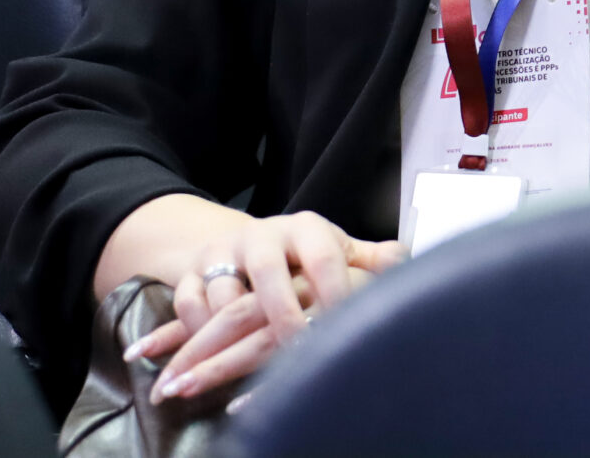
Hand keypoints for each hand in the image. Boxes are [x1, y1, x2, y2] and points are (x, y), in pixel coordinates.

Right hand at [125, 211, 403, 403]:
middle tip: (295, 351)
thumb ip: (370, 259)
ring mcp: (222, 254)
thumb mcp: (338, 250)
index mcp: (305, 230)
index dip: (333, 292)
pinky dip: (191, 331)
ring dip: (231, 329)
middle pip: (269, 274)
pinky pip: (186, 303)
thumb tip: (404, 259)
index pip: (324, 258)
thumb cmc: (303, 256)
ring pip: (222, 291)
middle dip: (282, 316)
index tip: (343, 326)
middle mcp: (262, 237)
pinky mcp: (190, 273)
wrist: (247, 245)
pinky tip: (199, 355)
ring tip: (242, 360)